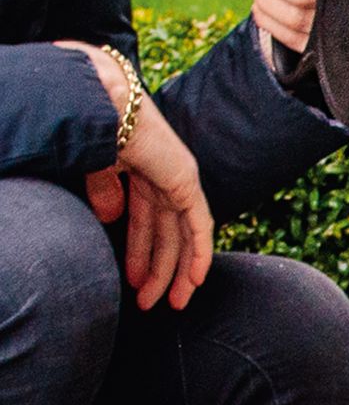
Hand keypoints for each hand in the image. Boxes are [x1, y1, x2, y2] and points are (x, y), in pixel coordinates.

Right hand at [57, 42, 213, 311]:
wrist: (100, 100)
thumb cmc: (91, 126)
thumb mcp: (95, 167)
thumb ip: (104, 192)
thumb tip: (109, 218)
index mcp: (144, 173)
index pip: (148, 223)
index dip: (141, 255)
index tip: (133, 283)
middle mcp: (166, 178)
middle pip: (167, 236)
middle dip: (159, 271)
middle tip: (153, 304)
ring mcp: (180, 180)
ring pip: (184, 238)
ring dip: (176, 272)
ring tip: (168, 303)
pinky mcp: (187, 182)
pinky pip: (200, 226)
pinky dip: (200, 254)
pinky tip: (196, 281)